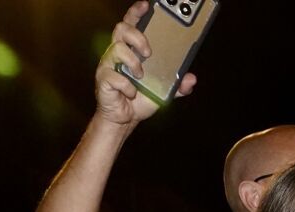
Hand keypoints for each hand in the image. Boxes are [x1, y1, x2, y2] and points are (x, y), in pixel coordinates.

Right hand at [94, 3, 195, 128]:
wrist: (124, 118)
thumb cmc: (139, 99)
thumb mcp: (163, 91)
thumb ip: (177, 85)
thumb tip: (191, 79)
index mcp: (131, 50)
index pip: (131, 24)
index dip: (136, 12)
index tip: (147, 5)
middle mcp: (117, 53)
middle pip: (121, 28)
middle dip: (137, 36)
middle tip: (149, 52)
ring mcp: (108, 65)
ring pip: (116, 48)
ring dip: (133, 62)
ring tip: (140, 75)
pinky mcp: (103, 79)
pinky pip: (113, 75)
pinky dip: (126, 86)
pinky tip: (131, 92)